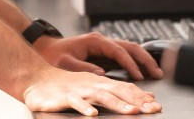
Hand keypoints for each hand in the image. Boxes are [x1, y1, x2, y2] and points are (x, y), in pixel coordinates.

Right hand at [23, 67, 161, 115]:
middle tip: (153, 109)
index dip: (142, 97)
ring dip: (118, 104)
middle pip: (120, 91)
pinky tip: (93, 114)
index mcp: (101, 82)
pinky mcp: (65, 96)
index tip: (156, 105)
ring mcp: (80, 90)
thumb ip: (114, 92)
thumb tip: (140, 98)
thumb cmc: (65, 86)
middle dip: (138, 101)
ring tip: (131, 112)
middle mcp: (94, 84)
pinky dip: (85, 108)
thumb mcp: (92, 87)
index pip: (126, 88)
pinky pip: (76, 102)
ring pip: (102, 96)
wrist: (37, 79)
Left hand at [33, 32, 162, 80]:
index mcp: (96, 41)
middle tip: (158, 72)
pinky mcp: (104, 53)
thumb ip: (83, 68)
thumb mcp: (65, 63)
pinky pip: (124, 56)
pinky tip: (142, 73)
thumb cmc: (53, 55)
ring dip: (144, 60)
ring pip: (130, 50)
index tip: (138, 76)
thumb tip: (102, 75)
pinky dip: (135, 63)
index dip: (130, 64)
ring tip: (156, 72)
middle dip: (146, 59)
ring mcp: (105, 46)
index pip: (119, 51)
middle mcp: (103, 41)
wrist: (46, 49)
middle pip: (131, 47)